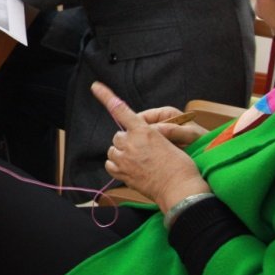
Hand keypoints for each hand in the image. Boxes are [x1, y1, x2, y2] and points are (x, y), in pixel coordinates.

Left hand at [91, 82, 208, 210]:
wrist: (180, 188)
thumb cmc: (180, 165)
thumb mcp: (167, 141)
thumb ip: (148, 136)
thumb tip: (136, 138)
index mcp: (144, 130)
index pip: (122, 110)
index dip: (106, 97)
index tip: (95, 86)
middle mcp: (131, 143)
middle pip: (118, 136)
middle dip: (127, 140)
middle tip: (142, 150)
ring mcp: (125, 159)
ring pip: (112, 150)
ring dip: (121, 152)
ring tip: (137, 160)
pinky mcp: (123, 174)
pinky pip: (109, 165)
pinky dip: (116, 165)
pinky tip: (129, 168)